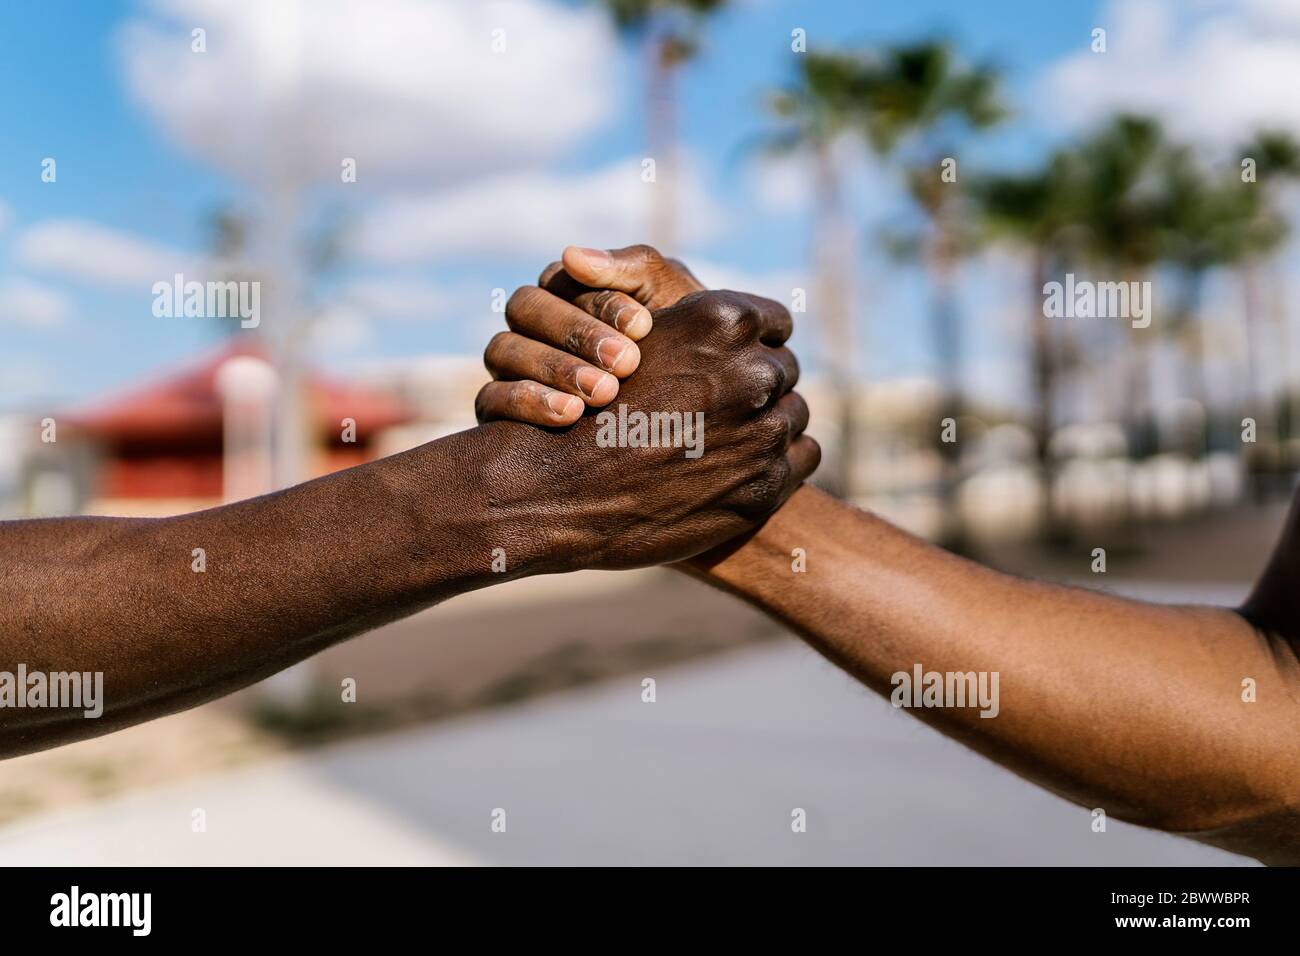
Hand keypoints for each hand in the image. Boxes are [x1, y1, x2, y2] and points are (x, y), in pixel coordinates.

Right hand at [477, 245, 705, 425]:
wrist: (689, 407)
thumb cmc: (678, 342)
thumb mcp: (669, 298)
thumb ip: (631, 268)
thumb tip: (572, 255)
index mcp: (564, 288)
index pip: (564, 281)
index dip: (601, 302)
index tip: (642, 326)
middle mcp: (529, 323)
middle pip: (526, 309)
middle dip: (577, 334)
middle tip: (626, 363)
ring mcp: (509, 364)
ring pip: (504, 350)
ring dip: (553, 368)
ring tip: (602, 392)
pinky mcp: (497, 410)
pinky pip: (492, 399)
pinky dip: (527, 402)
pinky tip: (570, 414)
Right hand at [477, 247, 818, 569]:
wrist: (556, 490)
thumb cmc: (586, 405)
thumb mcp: (634, 336)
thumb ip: (693, 318)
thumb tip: (738, 316)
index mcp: (724, 320)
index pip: (774, 321)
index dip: (752, 340)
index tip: (733, 358)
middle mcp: (753, 371)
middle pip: (785, 369)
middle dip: (761, 383)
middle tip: (726, 404)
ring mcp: (764, 433)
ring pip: (795, 414)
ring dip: (770, 423)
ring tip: (730, 437)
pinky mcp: (766, 486)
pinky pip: (804, 457)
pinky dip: (780, 461)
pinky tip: (743, 465)